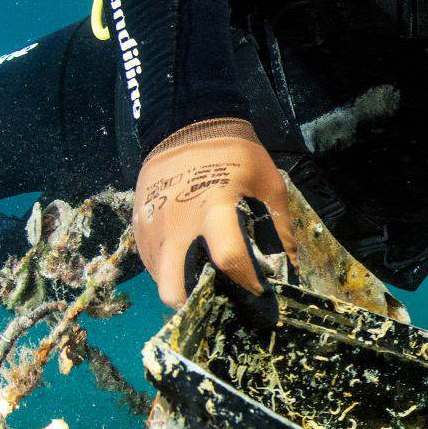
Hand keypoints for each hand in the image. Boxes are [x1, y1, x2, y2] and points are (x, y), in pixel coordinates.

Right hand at [132, 118, 296, 307]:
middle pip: (175, 289)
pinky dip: (171, 270)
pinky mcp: (138, 227)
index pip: (229, 259)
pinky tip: (189, 258)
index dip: (248, 282)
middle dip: (197, 304)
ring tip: (206, 278)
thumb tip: (289, 270)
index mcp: (214, 210)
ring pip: (161, 280)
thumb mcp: (269, 185)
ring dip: (183, 287)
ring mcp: (152, 228)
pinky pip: (152, 263)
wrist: (187, 125)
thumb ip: (280, 230)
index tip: (260, 291)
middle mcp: (177, 225)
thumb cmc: (236, 155)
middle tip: (218, 298)